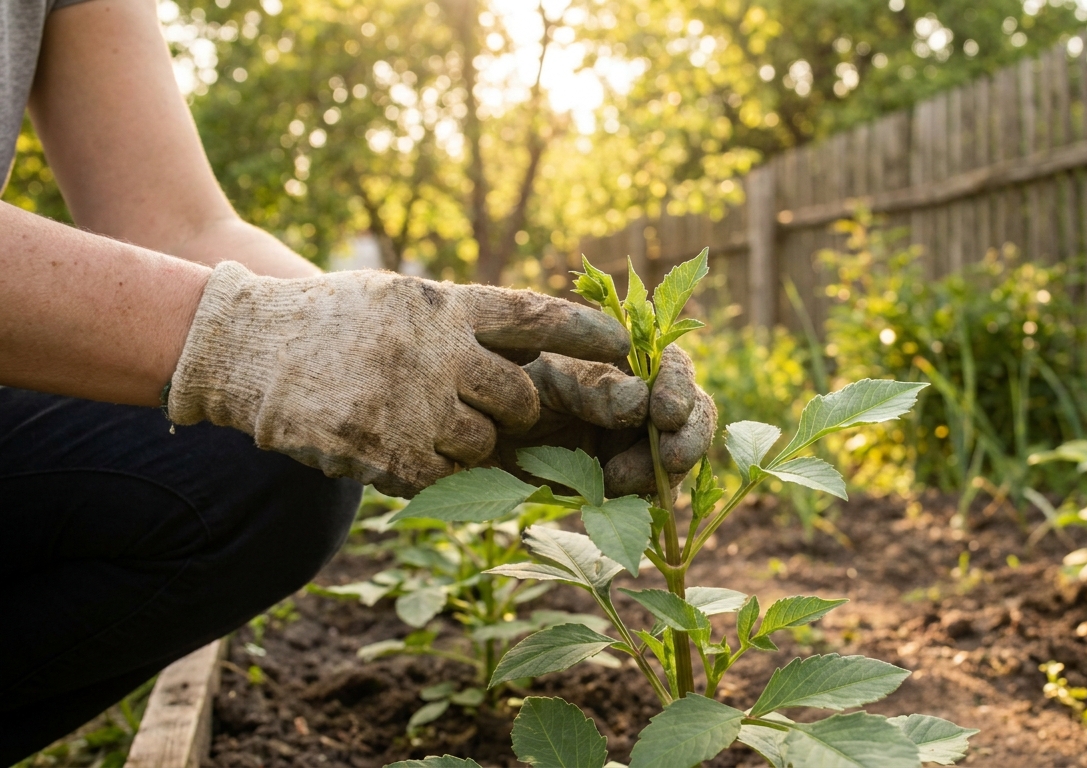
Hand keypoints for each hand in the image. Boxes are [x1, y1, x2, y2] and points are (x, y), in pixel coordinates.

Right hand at [167, 262, 628, 496]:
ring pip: (484, 445)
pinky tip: (406, 452)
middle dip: (520, 414)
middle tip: (499, 412)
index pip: (538, 316)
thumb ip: (463, 322)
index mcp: (446, 307)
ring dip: (472, 446)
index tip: (626, 346)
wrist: (244, 345)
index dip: (588, 335)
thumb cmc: (333, 322)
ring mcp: (407, 402)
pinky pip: (441, 477)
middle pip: (521, 397)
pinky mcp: (379, 449)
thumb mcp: (404, 300)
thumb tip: (535, 346)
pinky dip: (437, 473)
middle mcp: (435, 351)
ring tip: (428, 425)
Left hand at [493, 345, 716, 496]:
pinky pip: (651, 493)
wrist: (474, 439)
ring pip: (676, 458)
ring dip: (661, 473)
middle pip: (690, 414)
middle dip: (688, 436)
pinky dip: (644, 498)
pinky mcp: (623, 483)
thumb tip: (640, 400)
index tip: (666, 414)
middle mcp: (640, 402)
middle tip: (672, 459)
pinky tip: (616, 499)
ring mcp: (635, 444)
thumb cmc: (508, 391)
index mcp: (627, 364)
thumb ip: (591, 386)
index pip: (672, 367)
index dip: (678, 388)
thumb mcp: (546, 379)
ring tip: (618, 482)